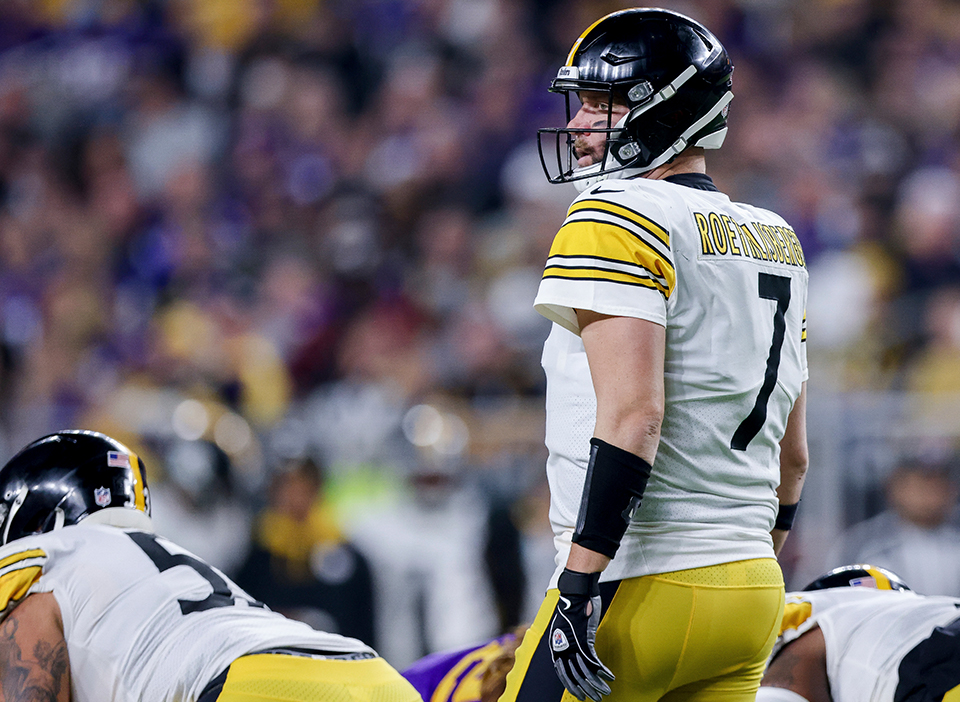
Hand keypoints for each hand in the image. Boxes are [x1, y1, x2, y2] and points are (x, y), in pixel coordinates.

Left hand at [549, 568, 613, 700]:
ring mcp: (572, 644)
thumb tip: (575, 654)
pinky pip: (593, 661)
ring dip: (596, 684)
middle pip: (573, 676)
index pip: (562, 673)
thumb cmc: (574, 608)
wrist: (577, 592)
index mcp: (556, 646)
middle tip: (596, 698)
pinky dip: (602, 671)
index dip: (571, 686)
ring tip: (605, 691)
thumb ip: (570, 642)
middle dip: (585, 690)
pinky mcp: (584, 639)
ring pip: (584, 672)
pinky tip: (609, 676)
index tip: (580, 695)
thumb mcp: (568, 628)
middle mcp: (562, 647)